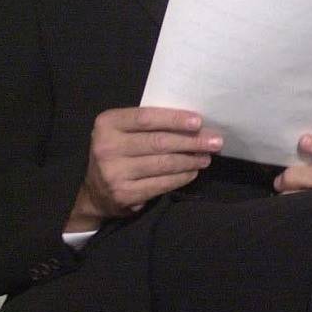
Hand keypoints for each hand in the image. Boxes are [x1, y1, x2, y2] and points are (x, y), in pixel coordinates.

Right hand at [71, 107, 219, 229]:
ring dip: (191, 160)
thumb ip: (149, 124)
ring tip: (207, 157)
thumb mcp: (123, 131)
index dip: (175, 120)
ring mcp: (114, 173)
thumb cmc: (119, 151)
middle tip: (215, 141)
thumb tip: (195, 123)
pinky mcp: (124, 194)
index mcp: (107, 124)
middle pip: (159, 142)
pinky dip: (182, 177)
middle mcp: (106, 147)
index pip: (146, 118)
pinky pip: (162, 183)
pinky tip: (193, 171)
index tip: (199, 122)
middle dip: (192, 142)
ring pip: (164, 163)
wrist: (95, 191)